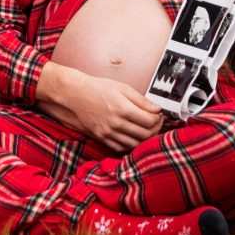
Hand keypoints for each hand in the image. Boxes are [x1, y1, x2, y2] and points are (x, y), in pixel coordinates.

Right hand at [36, 63, 162, 151]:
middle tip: (155, 122)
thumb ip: (141, 99)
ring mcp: (108, 132)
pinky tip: (133, 136)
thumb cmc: (98, 87)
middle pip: (145, 134)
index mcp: (123, 108)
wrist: (75, 93)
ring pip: (135, 144)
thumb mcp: (121, 87)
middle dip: (155, 129)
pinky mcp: (101, 137)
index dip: (159, 118)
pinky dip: (131, 144)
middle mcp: (116, 122)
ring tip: (146, 129)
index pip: (150, 120)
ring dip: (145, 139)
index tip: (159, 114)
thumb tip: (157, 109)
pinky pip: (121, 147)